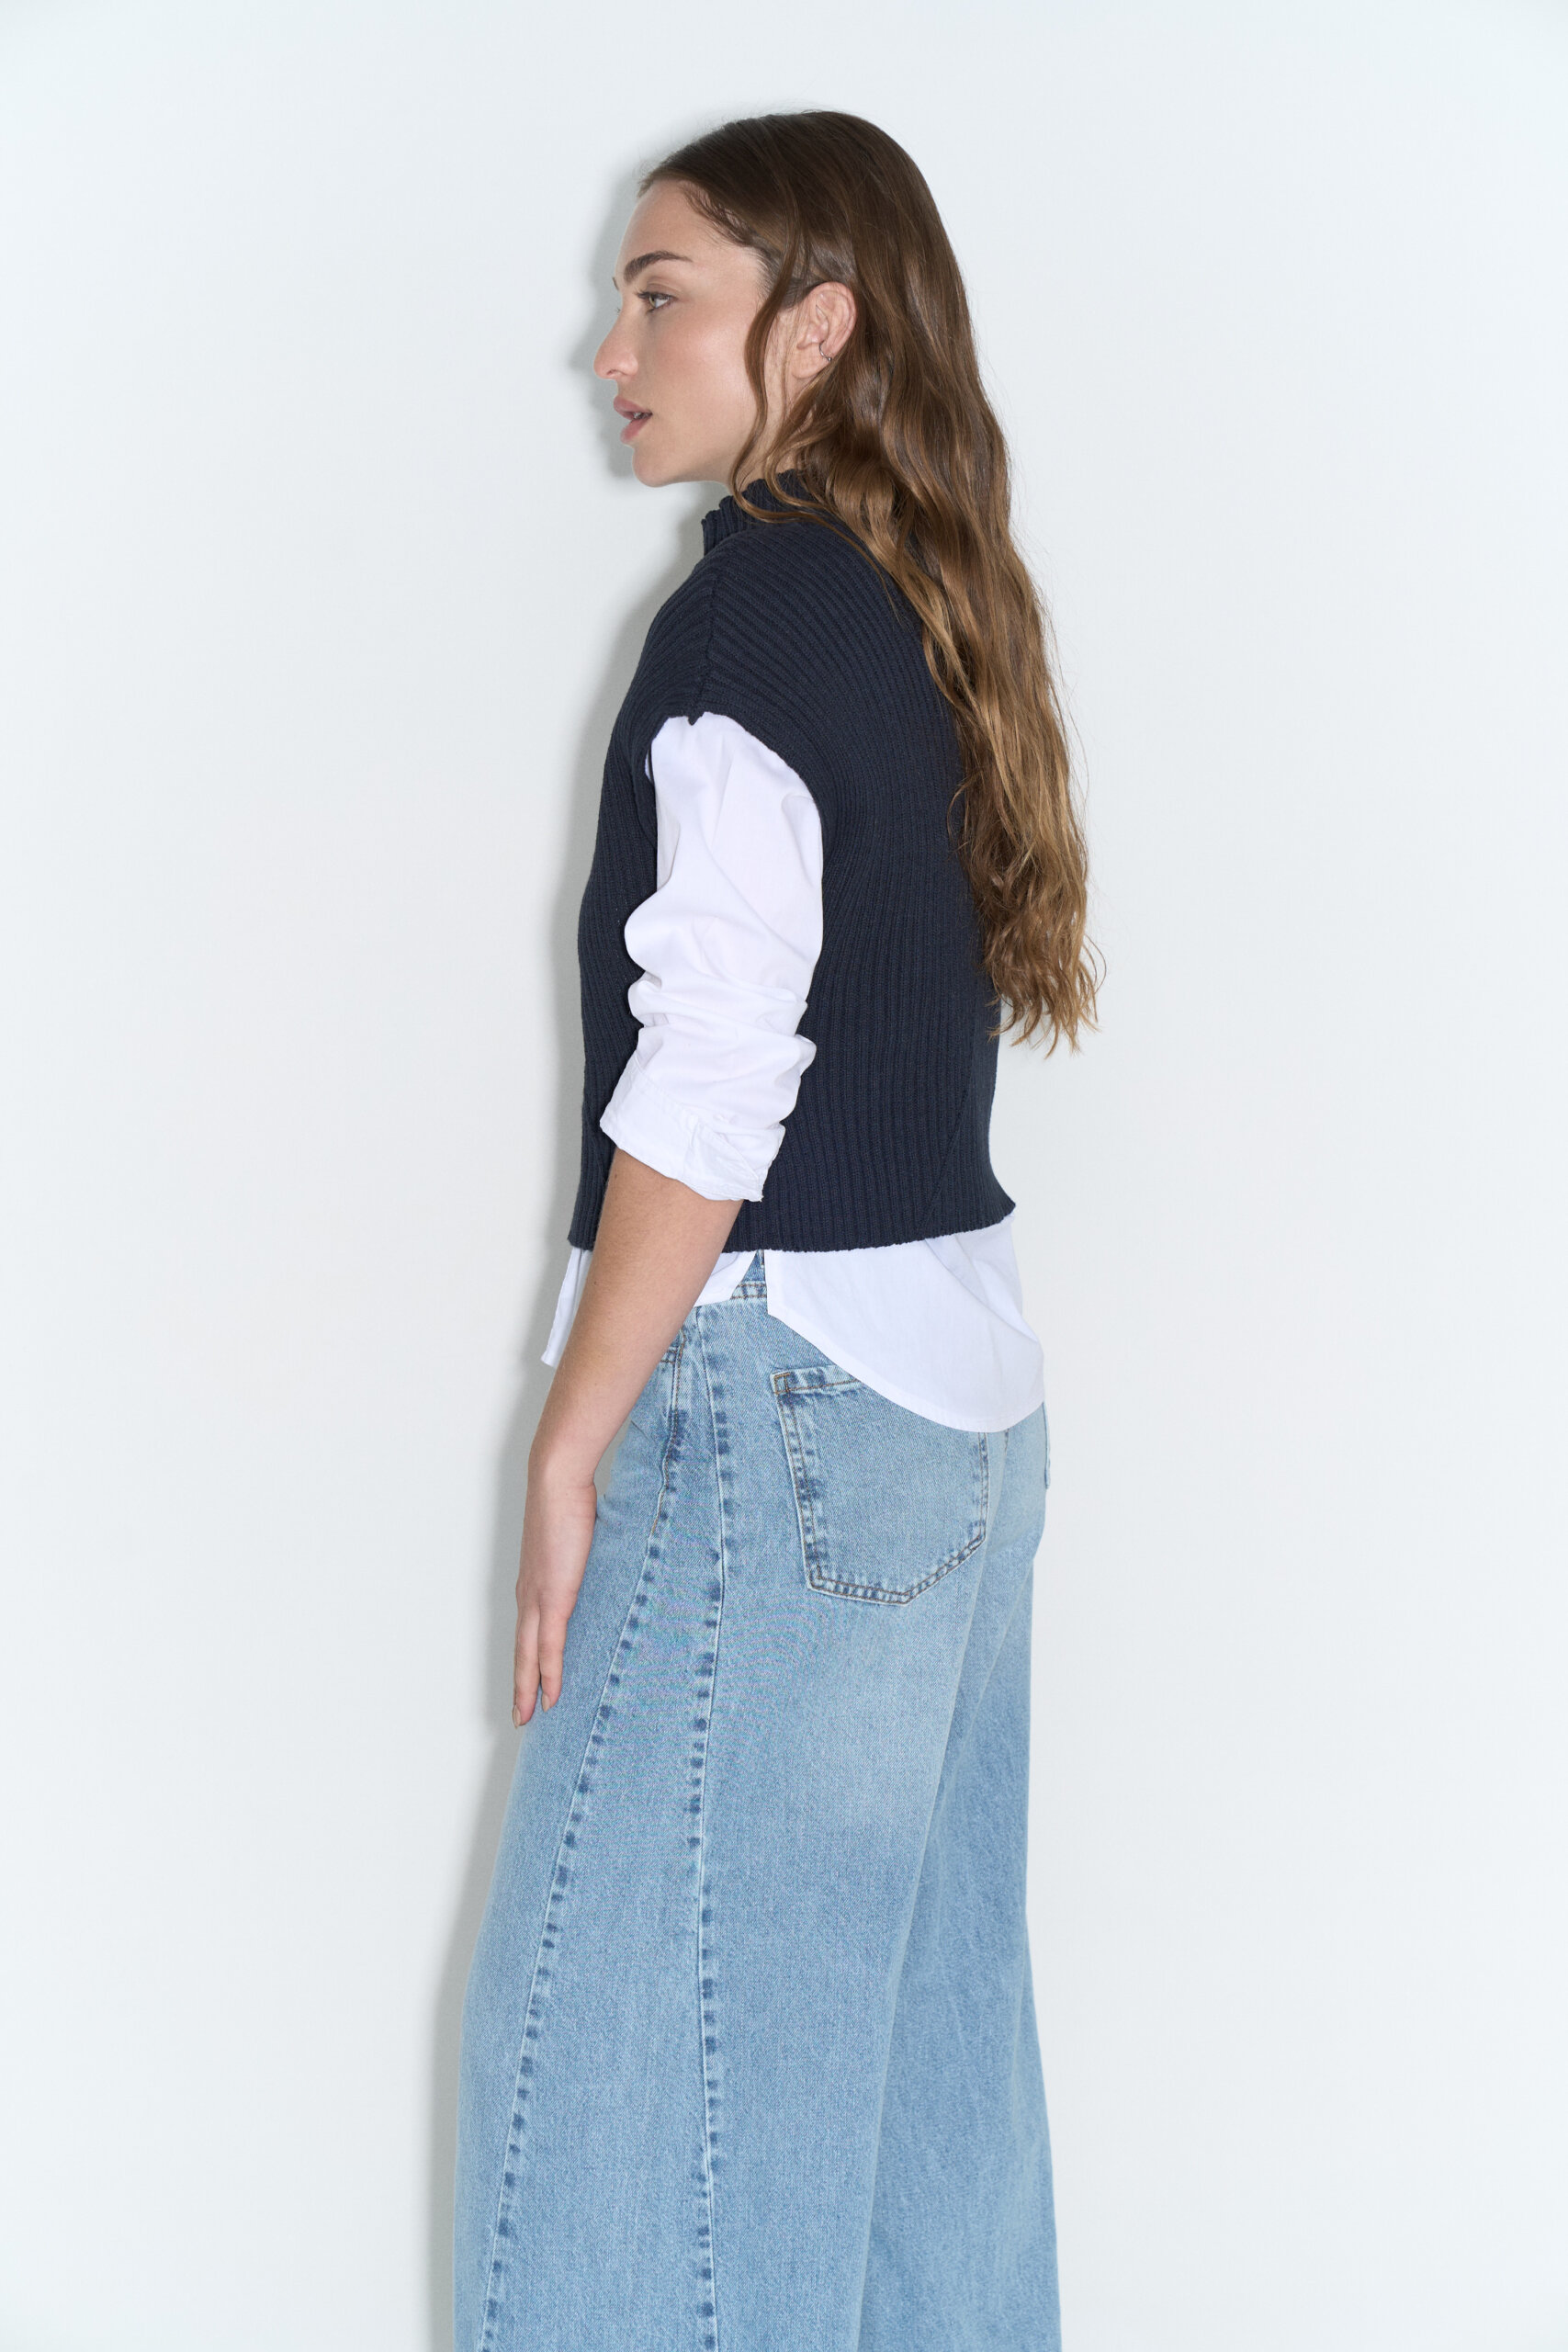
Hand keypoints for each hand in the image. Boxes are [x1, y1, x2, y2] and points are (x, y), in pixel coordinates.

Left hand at [513, 1451, 598, 1724]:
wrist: (557, 1480)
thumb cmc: (568, 1498)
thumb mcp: (575, 1536)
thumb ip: (581, 1556)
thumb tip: (595, 1562)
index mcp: (533, 1580)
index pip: (527, 1630)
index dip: (527, 1658)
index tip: (527, 1682)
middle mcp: (528, 1594)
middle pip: (520, 1651)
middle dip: (520, 1685)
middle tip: (519, 1716)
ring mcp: (537, 1598)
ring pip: (529, 1656)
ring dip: (527, 1688)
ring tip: (527, 1716)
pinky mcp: (553, 1597)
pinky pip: (549, 1646)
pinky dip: (548, 1673)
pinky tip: (549, 1696)